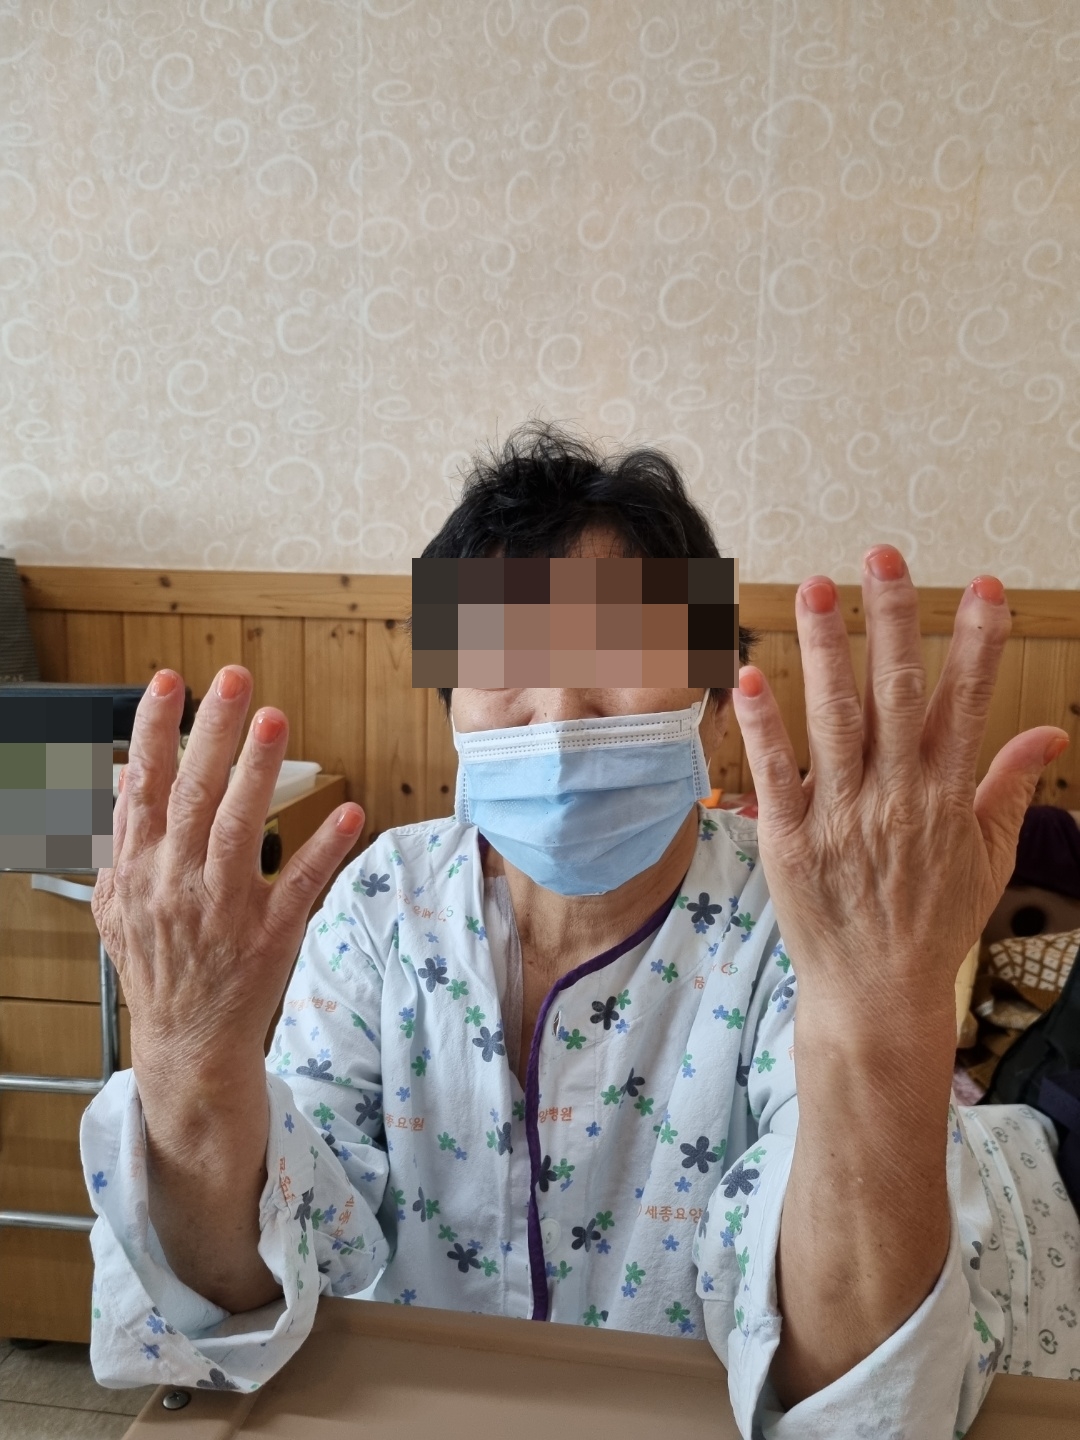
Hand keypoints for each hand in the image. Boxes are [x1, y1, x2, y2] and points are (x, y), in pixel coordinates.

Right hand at [91, 666, 364, 1077]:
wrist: (187, 1045)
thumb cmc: (160, 967)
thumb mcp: (120, 905)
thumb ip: (122, 839)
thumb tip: (122, 775)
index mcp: (142, 869)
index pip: (143, 787)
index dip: (155, 731)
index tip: (170, 681)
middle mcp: (178, 883)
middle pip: (192, 796)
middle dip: (212, 733)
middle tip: (234, 678)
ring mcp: (224, 910)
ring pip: (239, 831)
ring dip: (257, 774)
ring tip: (276, 720)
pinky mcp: (270, 935)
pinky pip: (300, 885)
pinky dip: (323, 847)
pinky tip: (349, 811)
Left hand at [731, 546, 1068, 1020]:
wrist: (876, 993)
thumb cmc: (933, 921)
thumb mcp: (988, 856)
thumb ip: (1011, 786)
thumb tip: (1051, 732)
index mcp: (946, 797)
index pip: (967, 705)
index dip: (977, 644)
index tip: (986, 587)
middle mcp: (895, 798)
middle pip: (897, 695)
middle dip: (892, 621)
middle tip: (882, 555)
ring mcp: (840, 817)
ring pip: (834, 721)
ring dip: (825, 651)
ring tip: (815, 588)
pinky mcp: (790, 839)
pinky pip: (776, 773)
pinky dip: (763, 727)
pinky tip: (751, 676)